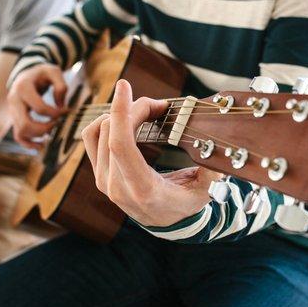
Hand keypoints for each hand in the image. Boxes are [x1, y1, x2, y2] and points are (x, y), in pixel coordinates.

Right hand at [7, 63, 67, 148]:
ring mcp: (12, 111)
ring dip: (37, 136)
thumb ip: (60, 85)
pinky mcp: (14, 118)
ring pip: (21, 132)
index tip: (66, 111)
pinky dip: (29, 144)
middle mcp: (14, 100)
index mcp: (23, 88)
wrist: (27, 73)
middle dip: (44, 128)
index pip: (39, 108)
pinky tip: (41, 145)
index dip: (55, 113)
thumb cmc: (41, 73)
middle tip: (57, 124)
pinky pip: (18, 136)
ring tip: (51, 133)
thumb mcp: (53, 71)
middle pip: (25, 124)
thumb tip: (60, 107)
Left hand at [81, 80, 221, 226]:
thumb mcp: (205, 191)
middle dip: (135, 108)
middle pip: (112, 132)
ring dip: (121, 113)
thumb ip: (212, 171)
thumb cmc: (185, 202)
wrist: (163, 221)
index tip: (125, 86)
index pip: (121, 145)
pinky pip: (91, 138)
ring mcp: (103, 180)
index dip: (121, 112)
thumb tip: (216, 148)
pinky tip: (125, 118)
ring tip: (147, 112)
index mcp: (141, 188)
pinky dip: (106, 121)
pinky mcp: (98, 173)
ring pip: (99, 131)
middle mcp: (116, 185)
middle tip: (160, 105)